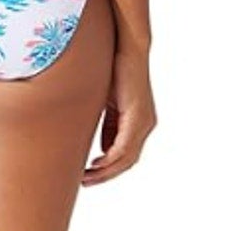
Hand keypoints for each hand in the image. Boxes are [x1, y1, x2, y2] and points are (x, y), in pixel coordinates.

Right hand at [83, 49, 156, 185]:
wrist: (127, 48)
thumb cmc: (114, 69)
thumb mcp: (106, 102)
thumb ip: (106, 121)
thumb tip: (94, 141)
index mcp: (138, 121)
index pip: (125, 153)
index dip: (107, 167)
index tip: (89, 173)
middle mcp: (145, 125)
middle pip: (127, 161)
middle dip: (105, 174)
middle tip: (85, 181)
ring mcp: (144, 122)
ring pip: (126, 158)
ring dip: (106, 171)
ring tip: (87, 177)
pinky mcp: (138, 117)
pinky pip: (124, 147)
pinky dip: (109, 158)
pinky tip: (96, 164)